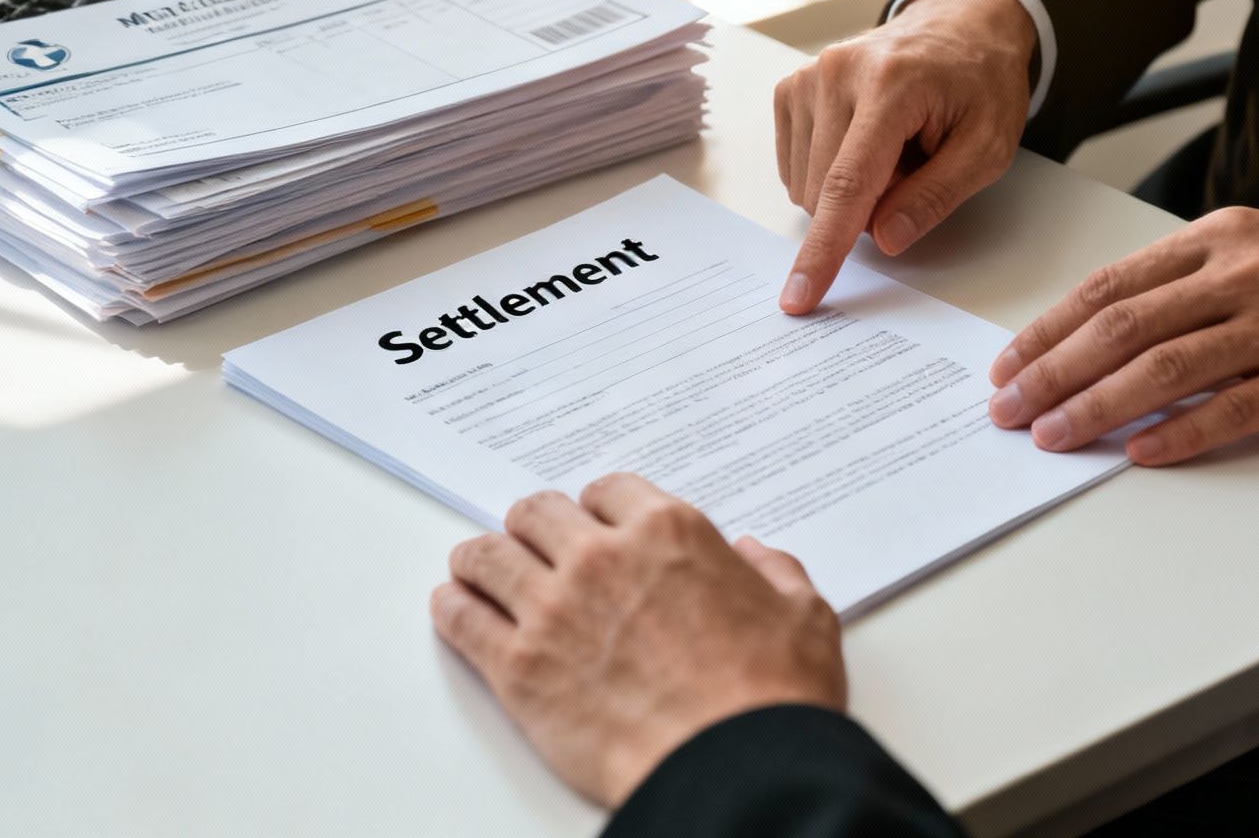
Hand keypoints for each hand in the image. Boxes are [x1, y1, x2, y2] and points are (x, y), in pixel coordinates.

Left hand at [431, 474, 845, 806]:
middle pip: (536, 513)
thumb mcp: (805, 615)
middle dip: (535, 528)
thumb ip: (777, 573)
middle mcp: (602, 557)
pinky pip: (461, 617)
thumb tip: (755, 557)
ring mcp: (554, 609)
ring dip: (483, 560)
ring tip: (476, 570)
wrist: (735, 768)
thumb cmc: (773, 696)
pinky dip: (453, 607)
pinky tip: (456, 607)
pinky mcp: (518, 667)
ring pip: (488, 556)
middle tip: (533, 546)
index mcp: (670, 532)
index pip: (607, 490)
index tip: (591, 525)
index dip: (597, 508)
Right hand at [774, 0, 1034, 313]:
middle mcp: (836, 73)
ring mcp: (807, 77)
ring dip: (850, 189)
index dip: (824, 248)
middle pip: (824, 191)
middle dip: (868, 206)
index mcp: (891, 86)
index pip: (847, 184)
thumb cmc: (979, 85)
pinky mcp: (791, 88)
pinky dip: (830, 173)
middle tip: (916, 168)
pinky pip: (796, 167)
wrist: (960, 27)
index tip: (799, 296)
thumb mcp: (987, 148)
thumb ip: (936, 196)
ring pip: (805, 185)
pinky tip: (866, 144)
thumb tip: (885, 239)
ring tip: (894, 150)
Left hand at [987, 209, 1258, 464]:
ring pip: (1165, 368)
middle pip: (1122, 326)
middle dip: (1052, 372)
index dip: (1049, 329)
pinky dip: (1181, 433)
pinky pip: (1235, 409)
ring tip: (1054, 437)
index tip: (1009, 364)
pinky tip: (1142, 453)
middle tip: (1009, 410)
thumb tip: (1109, 330)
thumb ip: (1193, 280)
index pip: (1111, 286)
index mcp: (1221, 237)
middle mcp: (1243, 273)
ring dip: (1097, 407)